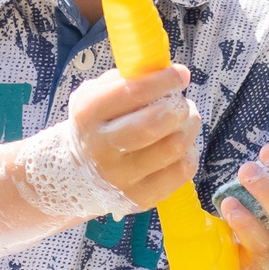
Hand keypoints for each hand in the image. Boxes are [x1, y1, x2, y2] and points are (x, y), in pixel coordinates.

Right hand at [68, 65, 199, 211]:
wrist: (78, 172)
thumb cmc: (99, 124)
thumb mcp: (98, 95)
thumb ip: (129, 79)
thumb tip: (170, 72)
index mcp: (89, 114)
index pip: (132, 92)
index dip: (163, 80)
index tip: (180, 75)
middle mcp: (101, 148)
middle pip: (154, 123)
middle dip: (178, 107)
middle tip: (182, 103)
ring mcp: (120, 177)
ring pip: (173, 147)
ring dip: (189, 127)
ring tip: (186, 121)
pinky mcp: (140, 198)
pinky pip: (181, 171)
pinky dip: (190, 153)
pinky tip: (182, 145)